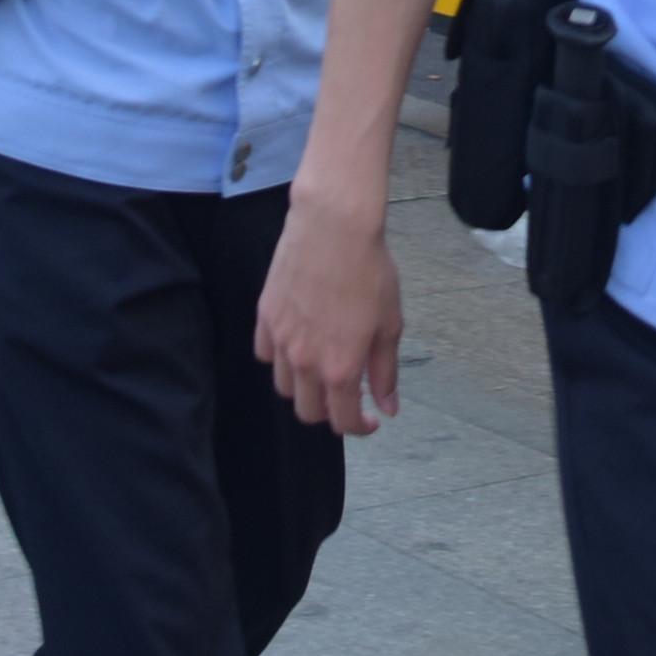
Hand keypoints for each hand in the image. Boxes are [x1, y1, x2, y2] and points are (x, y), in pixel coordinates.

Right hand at [255, 198, 403, 434]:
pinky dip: (280, 359)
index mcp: (340, 368)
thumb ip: (385, 373)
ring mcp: (280, 340)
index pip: (343, 420)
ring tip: (322, 368)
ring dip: (303, 388)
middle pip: (308, 412)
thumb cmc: (368, 271)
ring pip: (283, 386)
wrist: (334, 227)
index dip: (359, 427)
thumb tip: (387, 408)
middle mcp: (304, 361)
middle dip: (330, 413)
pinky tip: (298, 343)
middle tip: (347, 395)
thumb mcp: (389, 325)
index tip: (370, 420)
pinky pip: (265, 354)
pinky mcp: (265, 317)